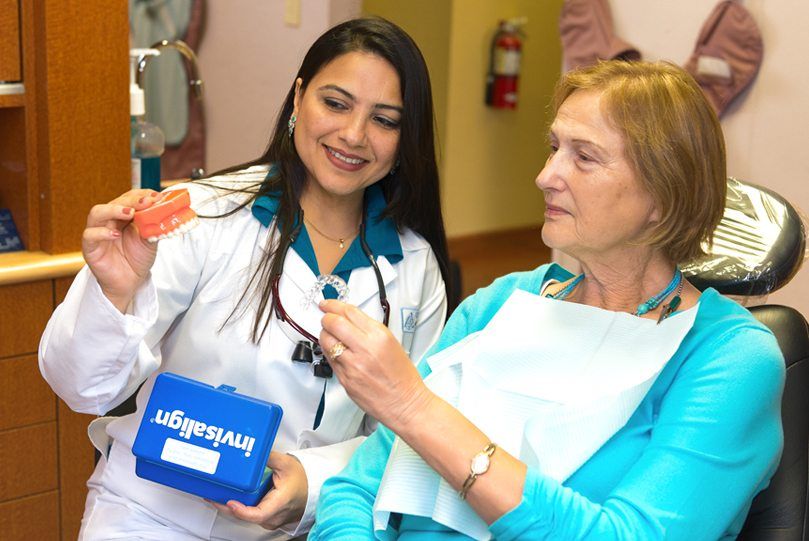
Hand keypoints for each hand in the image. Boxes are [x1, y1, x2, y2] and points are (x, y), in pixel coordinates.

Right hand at [82, 189, 161, 310]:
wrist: (130, 282)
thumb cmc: (138, 259)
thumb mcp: (150, 240)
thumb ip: (154, 226)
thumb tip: (163, 210)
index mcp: (124, 216)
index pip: (130, 197)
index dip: (142, 195)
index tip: (156, 197)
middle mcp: (109, 220)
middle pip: (115, 202)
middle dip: (131, 200)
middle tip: (146, 202)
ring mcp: (98, 232)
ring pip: (97, 213)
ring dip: (114, 210)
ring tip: (129, 213)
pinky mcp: (90, 247)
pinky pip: (90, 235)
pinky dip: (102, 233)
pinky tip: (115, 234)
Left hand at [210, 452, 308, 530]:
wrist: (312, 490)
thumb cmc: (303, 480)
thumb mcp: (287, 464)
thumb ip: (269, 457)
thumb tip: (255, 450)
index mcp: (279, 503)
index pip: (258, 514)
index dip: (241, 510)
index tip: (230, 501)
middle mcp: (273, 516)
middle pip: (246, 516)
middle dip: (226, 506)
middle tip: (211, 495)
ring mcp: (269, 519)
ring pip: (245, 516)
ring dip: (229, 507)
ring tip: (215, 495)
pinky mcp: (266, 518)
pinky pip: (249, 514)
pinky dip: (237, 507)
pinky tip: (227, 498)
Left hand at [319, 300, 432, 431]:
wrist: (405, 402)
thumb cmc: (402, 376)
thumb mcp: (391, 342)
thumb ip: (368, 330)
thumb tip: (348, 320)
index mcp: (379, 336)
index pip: (349, 312)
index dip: (334, 305)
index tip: (327, 304)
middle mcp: (365, 348)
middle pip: (333, 323)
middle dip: (326, 318)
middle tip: (326, 318)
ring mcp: (352, 365)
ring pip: (326, 341)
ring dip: (325, 336)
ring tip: (330, 336)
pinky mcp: (345, 379)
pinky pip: (329, 360)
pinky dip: (329, 353)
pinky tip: (335, 352)